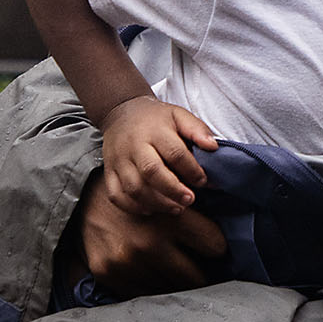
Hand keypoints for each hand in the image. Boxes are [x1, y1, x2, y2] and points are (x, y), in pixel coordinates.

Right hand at [74, 173, 226, 296]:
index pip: (216, 246)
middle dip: (203, 273)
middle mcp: (150, 244)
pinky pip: (144, 294)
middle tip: (203, 271)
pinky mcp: (110, 275)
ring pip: (171, 289)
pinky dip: (153, 288)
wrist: (86, 200)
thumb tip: (230, 228)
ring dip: (177, 283)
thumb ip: (196, 211)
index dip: (218, 248)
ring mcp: (128, 263)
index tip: (215, 250)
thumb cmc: (138, 196)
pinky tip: (154, 275)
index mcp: (171, 219)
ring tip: (177, 272)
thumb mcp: (169, 193)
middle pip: (196, 277)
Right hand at [99, 95, 217, 215]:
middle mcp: (134, 146)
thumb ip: (197, 129)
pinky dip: (133, 207)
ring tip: (176, 208)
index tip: (203, 181)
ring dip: (156, 202)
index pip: (175, 153)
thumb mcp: (179, 115)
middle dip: (173, 190)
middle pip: (152, 172)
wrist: (121, 112)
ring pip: (134, 188)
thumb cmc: (156, 118)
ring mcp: (119, 160)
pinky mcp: (108, 172)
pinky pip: (116, 195)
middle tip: (190, 200)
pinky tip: (151, 209)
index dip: (191, 170)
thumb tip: (213, 147)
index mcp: (155, 131)